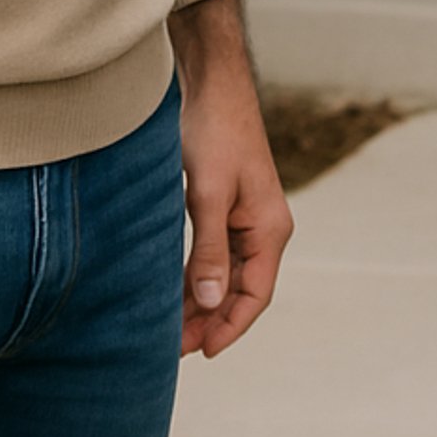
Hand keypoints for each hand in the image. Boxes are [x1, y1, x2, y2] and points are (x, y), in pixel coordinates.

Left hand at [170, 0, 293, 358]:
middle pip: (240, 291)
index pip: (255, 295)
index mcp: (270, 228)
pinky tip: (170, 290)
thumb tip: (209, 304)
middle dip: (209, 321)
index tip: (199, 354)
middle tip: (169, 348)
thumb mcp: (208, 194)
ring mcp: (245, 217)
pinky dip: (195, 276)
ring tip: (165, 327)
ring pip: (224, 275)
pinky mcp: (225, 206)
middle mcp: (263, 227)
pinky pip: (214, 254)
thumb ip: (209, 250)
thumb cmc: (216, 131)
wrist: (213, 83)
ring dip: (199, 302)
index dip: (229, 328)